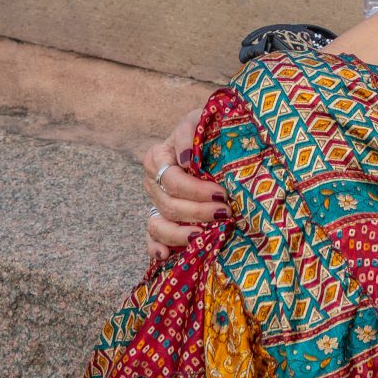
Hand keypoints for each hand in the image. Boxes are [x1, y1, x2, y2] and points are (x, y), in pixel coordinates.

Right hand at [142, 107, 227, 258]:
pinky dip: (156, 249)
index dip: (196, 190)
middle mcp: (152, 182)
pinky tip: (166, 256)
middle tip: (225, 213)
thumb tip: (184, 159)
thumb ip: (189, 132)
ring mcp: (153, 203)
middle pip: (169, 205)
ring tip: (204, 234)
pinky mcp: (158, 219)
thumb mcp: (198, 120)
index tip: (222, 193)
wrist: (209, 141)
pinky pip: (151, 239)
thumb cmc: (206, 130)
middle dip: (198, 212)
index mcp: (158, 157)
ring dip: (181, 233)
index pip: (173, 181)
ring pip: (158, 225)